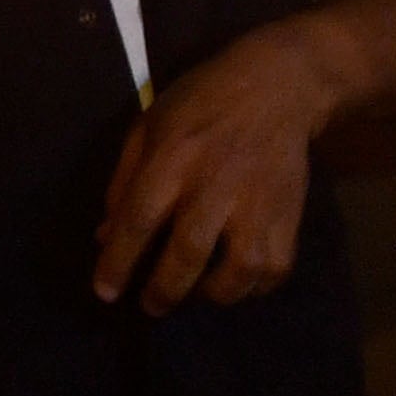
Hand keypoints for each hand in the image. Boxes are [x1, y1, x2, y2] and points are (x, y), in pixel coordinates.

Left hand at [96, 25, 331, 309]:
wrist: (278, 88)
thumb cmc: (200, 103)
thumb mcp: (147, 126)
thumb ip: (124, 181)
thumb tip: (106, 236)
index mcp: (173, 158)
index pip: (139, 220)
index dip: (119, 262)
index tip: (105, 293)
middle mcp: (215, 186)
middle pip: (186, 254)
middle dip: (163, 290)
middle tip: (150, 307)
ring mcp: (258, 204)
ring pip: (238, 271)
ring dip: (212, 294)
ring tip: (194, 293)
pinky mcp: (289, 216)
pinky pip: (273, 270)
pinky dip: (252, 288)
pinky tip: (233, 281)